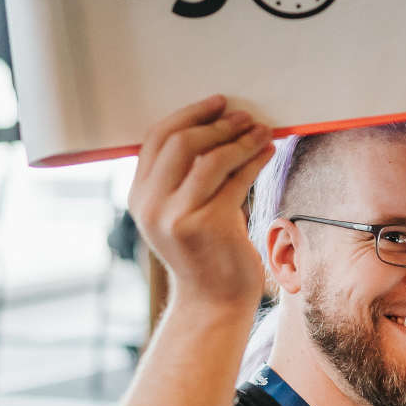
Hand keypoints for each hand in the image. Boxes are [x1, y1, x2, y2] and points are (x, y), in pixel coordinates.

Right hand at [128, 96, 272, 308]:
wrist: (213, 301)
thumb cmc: (204, 252)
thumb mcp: (178, 213)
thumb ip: (180, 177)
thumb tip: (217, 125)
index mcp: (139, 196)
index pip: (157, 138)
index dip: (189, 115)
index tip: (218, 103)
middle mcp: (152, 205)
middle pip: (182, 142)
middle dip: (218, 124)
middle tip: (245, 117)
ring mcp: (178, 216)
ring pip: (210, 159)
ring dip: (240, 140)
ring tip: (262, 131)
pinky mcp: (208, 226)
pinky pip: (236, 181)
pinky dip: (254, 161)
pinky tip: (267, 153)